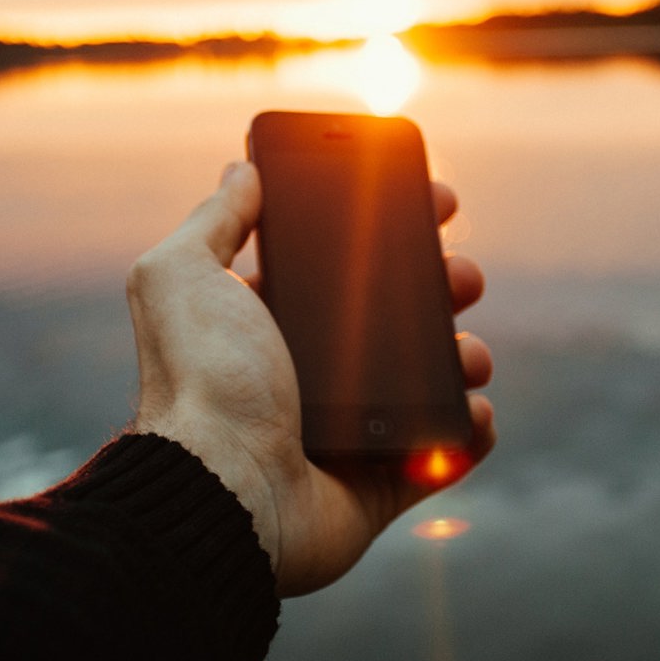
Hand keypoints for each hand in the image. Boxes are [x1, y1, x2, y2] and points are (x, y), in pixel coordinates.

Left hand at [127, 161, 494, 595]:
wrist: (223, 490)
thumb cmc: (202, 380)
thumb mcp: (183, 276)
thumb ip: (213, 220)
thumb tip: (242, 170)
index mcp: (272, 322)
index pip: (343, 265)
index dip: (390, 228)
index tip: (432, 201)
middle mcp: (312, 372)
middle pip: (398, 316)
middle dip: (442, 284)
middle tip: (463, 274)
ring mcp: (352, 428)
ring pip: (429, 379)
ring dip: (466, 354)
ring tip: (468, 353)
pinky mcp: (380, 481)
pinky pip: (443, 451)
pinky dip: (470, 430)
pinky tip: (476, 409)